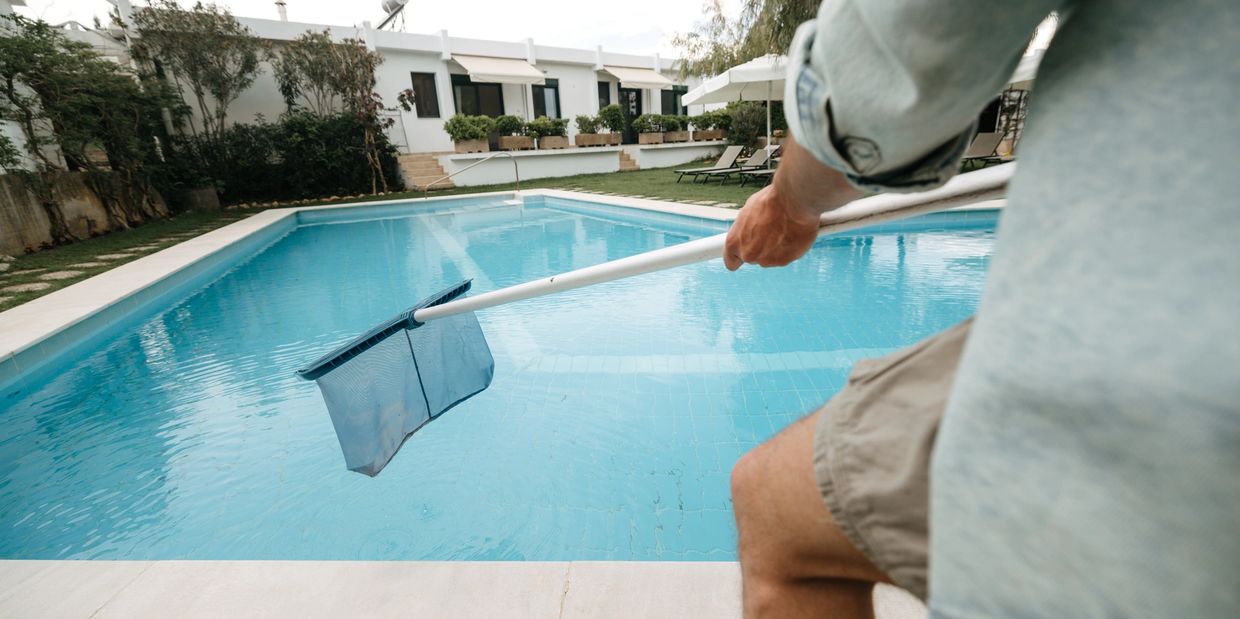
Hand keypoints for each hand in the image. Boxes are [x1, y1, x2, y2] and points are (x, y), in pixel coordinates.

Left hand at [722, 136, 865, 270]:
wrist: (793, 200)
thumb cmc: (771, 201)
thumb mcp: (749, 210)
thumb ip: (745, 227)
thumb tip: (749, 228)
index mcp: (734, 241)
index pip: (731, 261)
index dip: (738, 257)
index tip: (743, 254)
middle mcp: (748, 254)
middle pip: (752, 258)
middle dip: (760, 249)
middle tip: (770, 232)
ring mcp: (766, 260)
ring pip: (769, 258)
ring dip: (775, 248)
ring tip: (783, 229)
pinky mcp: (783, 261)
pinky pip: (784, 257)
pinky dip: (788, 249)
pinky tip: (791, 234)